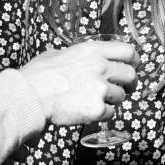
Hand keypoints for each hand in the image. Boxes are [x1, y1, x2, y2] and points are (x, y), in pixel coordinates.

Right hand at [21, 41, 138, 124]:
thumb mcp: (59, 54)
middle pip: (131, 74)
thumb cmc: (38, 75)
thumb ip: (79, 56)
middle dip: (130, 83)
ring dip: (112, 100)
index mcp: (93, 50)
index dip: (134, 60)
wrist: (30, 96)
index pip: (128, 51)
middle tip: (124, 88)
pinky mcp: (97, 109)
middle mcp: (101, 66)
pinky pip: (111, 113)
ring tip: (95, 100)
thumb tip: (85, 59)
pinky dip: (103, 114)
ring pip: (121, 96)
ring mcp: (101, 88)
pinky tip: (88, 111)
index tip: (133, 65)